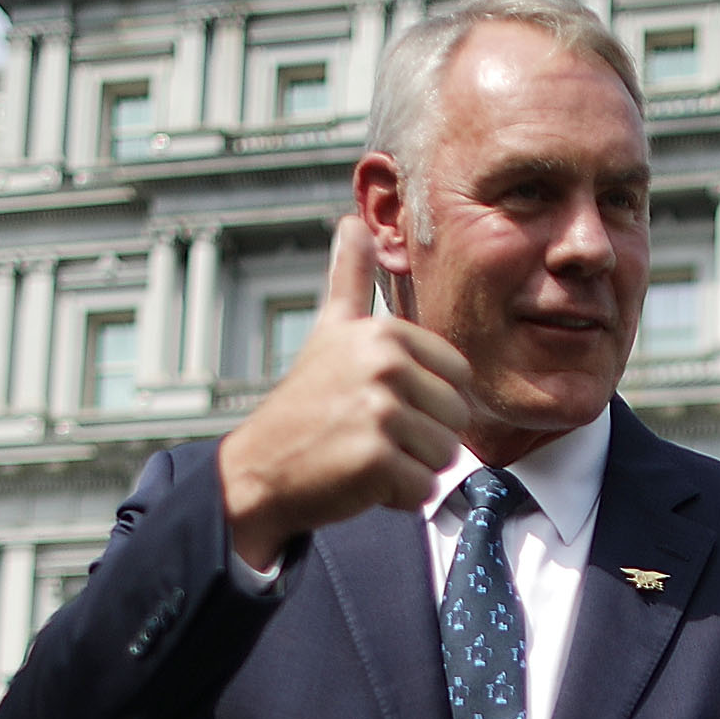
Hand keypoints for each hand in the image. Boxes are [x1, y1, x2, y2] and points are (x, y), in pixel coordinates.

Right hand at [214, 216, 477, 571]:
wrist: (260, 466)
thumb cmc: (306, 403)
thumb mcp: (330, 331)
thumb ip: (349, 278)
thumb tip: (351, 221)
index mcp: (385, 333)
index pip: (459, 378)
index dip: (428, 401)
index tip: (381, 401)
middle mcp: (384, 364)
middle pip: (457, 419)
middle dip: (422, 438)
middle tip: (370, 433)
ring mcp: (380, 411)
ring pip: (446, 456)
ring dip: (411, 468)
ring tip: (365, 453)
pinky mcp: (376, 459)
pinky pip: (424, 489)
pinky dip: (397, 496)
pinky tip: (359, 479)